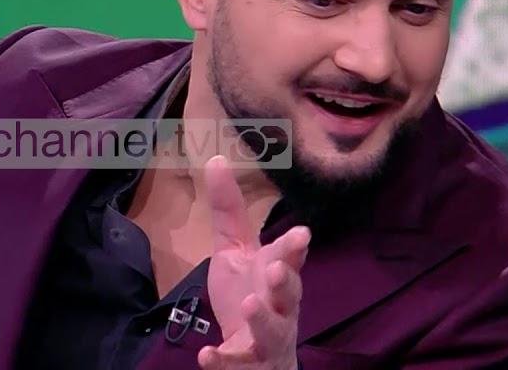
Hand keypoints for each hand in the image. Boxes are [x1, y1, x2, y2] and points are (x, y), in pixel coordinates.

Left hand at [198, 155, 310, 369]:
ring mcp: (268, 338)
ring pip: (273, 331)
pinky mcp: (250, 363)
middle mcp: (280, 306)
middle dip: (286, 281)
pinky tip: (206, 355)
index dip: (294, 248)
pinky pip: (239, 364)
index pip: (290, 259)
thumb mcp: (234, 251)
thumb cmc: (249, 294)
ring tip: (250, 305)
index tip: (301, 233)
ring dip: (263, 319)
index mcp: (277, 275)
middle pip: (290, 295)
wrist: (255, 352)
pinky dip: (224, 361)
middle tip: (277, 269)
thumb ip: (228, 211)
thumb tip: (215, 159)